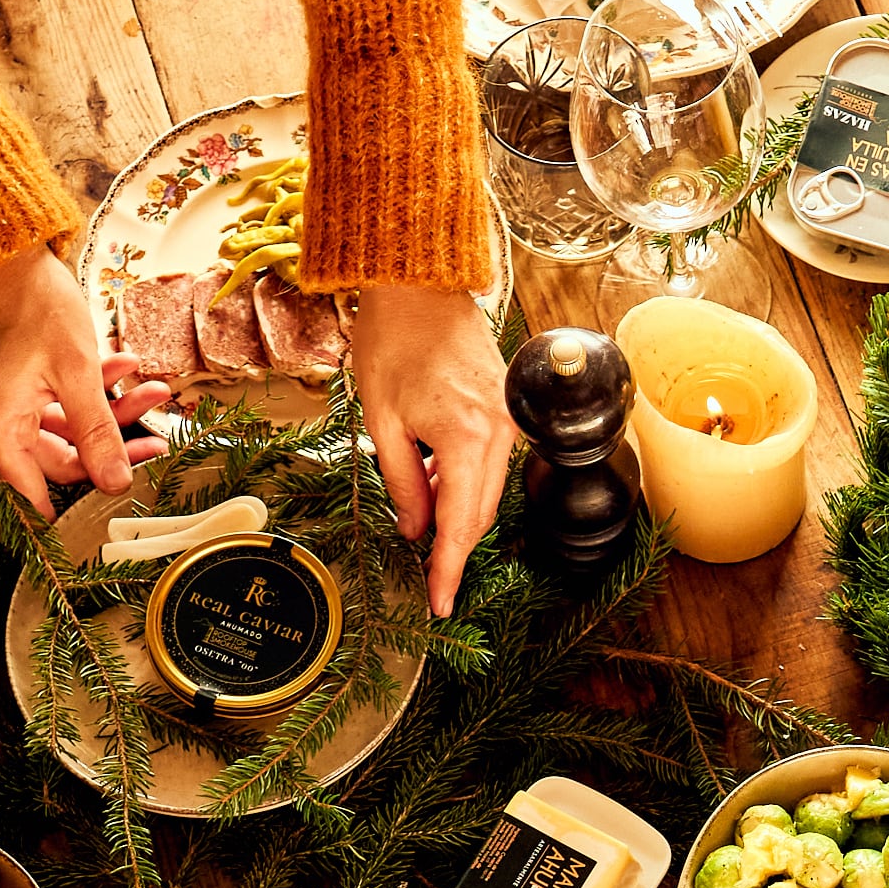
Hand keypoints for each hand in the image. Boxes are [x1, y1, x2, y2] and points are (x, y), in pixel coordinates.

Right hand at [0, 245, 166, 505]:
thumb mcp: (78, 373)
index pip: (36, 486)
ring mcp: (2, 399)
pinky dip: (91, 387)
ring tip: (153, 388)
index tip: (112, 506)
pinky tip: (123, 365)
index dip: (75, 498)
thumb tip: (115, 483)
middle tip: (156, 438)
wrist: (7, 254)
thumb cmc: (34, 305)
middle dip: (112, 441)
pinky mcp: (14, 381)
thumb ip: (98, 433)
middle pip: (60, 454)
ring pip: (66, 423)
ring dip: (110, 407)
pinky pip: (57, 399)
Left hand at [349, 284, 516, 614]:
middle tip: (426, 576)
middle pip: (480, 513)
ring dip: (455, 510)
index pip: (460, 524)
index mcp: (465, 437)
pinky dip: (463, 481)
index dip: (448, 570)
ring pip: (486, 489)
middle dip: (452, 546)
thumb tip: (414, 529)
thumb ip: (400, 482)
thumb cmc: (392, 339)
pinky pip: (489, 462)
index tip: (440, 604)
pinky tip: (433, 482)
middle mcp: (498, 431)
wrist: (420, 283)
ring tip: (418, 516)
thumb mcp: (380, 421)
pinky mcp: (506, 408)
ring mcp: (508, 419)